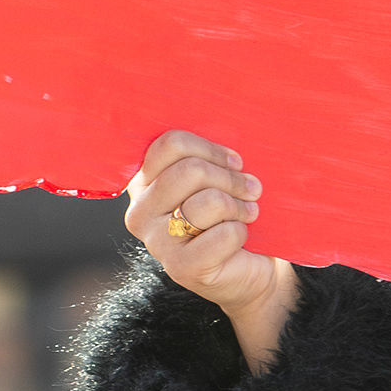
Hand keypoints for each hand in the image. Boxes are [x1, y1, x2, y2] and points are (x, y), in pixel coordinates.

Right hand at [126, 130, 298, 374]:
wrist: (247, 269)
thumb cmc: (230, 216)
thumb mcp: (216, 179)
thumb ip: (208, 156)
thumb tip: (229, 121)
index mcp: (143, 182)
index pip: (170, 144)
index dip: (211, 149)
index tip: (234, 161)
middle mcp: (140, 212)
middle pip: (189, 171)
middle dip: (230, 178)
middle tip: (251, 188)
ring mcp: (157, 242)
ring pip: (208, 202)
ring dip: (239, 206)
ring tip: (248, 212)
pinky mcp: (180, 268)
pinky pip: (223, 234)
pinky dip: (241, 232)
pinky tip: (241, 237)